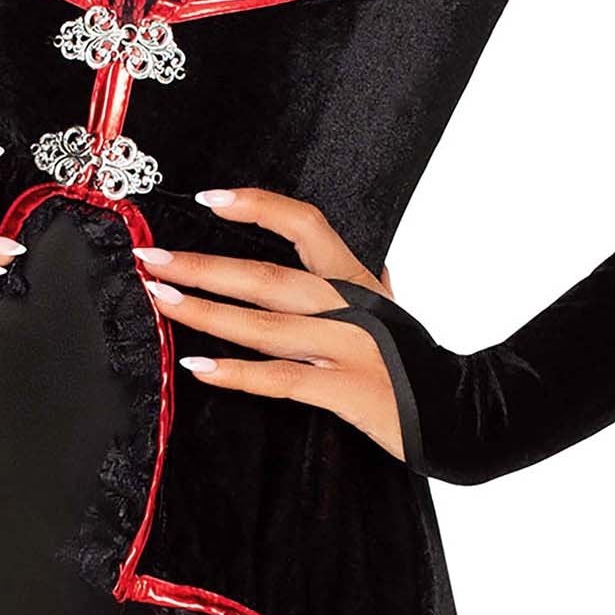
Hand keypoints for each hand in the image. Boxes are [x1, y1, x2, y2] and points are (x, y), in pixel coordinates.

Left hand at [134, 186, 406, 463]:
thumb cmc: (420, 363)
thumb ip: (375, 288)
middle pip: (266, 276)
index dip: (257, 207)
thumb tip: (375, 266)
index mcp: (356, 280)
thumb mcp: (397, 313)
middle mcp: (348, 306)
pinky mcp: (345, 391)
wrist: (463, 415)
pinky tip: (197, 367)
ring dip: (205, 312)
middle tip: (150, 259)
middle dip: (202, 266)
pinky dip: (237, 373)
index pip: (305, 224)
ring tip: (161, 300)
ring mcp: (347, 348)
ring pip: (263, 325)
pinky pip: (281, 379)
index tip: (210, 198)